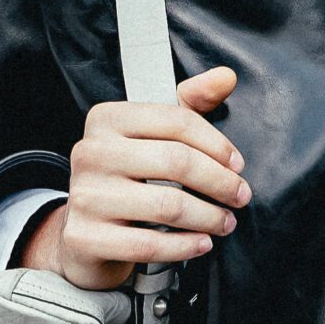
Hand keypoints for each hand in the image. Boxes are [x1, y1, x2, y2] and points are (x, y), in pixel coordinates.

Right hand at [22, 66, 249, 289]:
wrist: (84, 234)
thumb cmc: (127, 178)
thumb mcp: (153, 135)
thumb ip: (189, 104)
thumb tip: (226, 77)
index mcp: (107, 119)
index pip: (176, 121)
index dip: (216, 144)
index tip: (236, 164)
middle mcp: (91, 153)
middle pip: (176, 162)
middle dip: (220, 182)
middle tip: (240, 196)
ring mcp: (85, 196)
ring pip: (167, 206)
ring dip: (209, 217)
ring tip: (225, 221)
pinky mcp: (85, 237)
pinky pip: (148, 244)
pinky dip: (184, 246)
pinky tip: (201, 243)